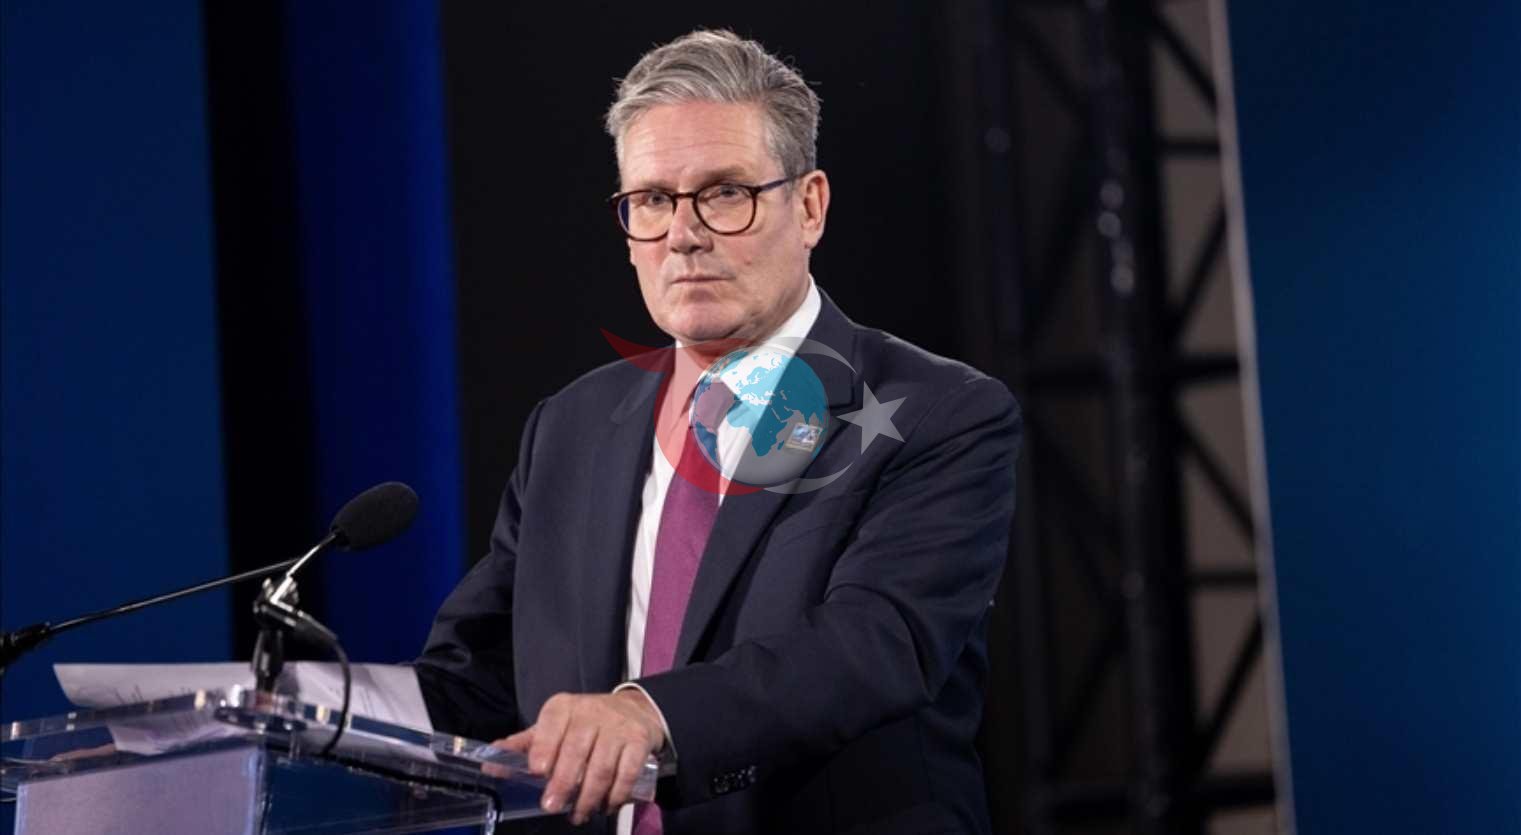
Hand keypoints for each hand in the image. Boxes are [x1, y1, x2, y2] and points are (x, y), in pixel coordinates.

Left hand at [496, 690, 665, 824]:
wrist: (635, 709)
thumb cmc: (585, 724)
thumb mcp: (554, 728)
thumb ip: (524, 745)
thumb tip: (488, 763)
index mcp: (564, 708)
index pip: (552, 725)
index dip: (544, 747)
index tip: (537, 771)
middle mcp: (591, 712)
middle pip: (575, 751)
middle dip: (563, 782)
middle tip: (552, 806)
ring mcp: (617, 726)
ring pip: (601, 767)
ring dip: (589, 797)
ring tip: (579, 815)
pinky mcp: (639, 740)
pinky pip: (627, 772)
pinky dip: (616, 795)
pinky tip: (607, 807)